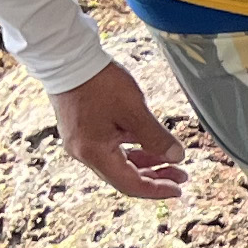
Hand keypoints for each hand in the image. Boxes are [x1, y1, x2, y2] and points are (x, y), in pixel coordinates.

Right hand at [52, 61, 187, 200]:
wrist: (66, 57)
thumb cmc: (99, 82)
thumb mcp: (134, 110)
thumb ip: (156, 138)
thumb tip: (177, 157)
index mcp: (94, 153)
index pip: (130, 184)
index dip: (157, 190)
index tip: (179, 189)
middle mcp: (84, 153)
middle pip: (123, 177)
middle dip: (154, 177)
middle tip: (181, 176)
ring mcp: (81, 141)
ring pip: (118, 162)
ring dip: (145, 164)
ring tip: (170, 161)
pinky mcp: (81, 130)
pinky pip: (109, 149)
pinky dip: (131, 150)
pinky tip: (148, 145)